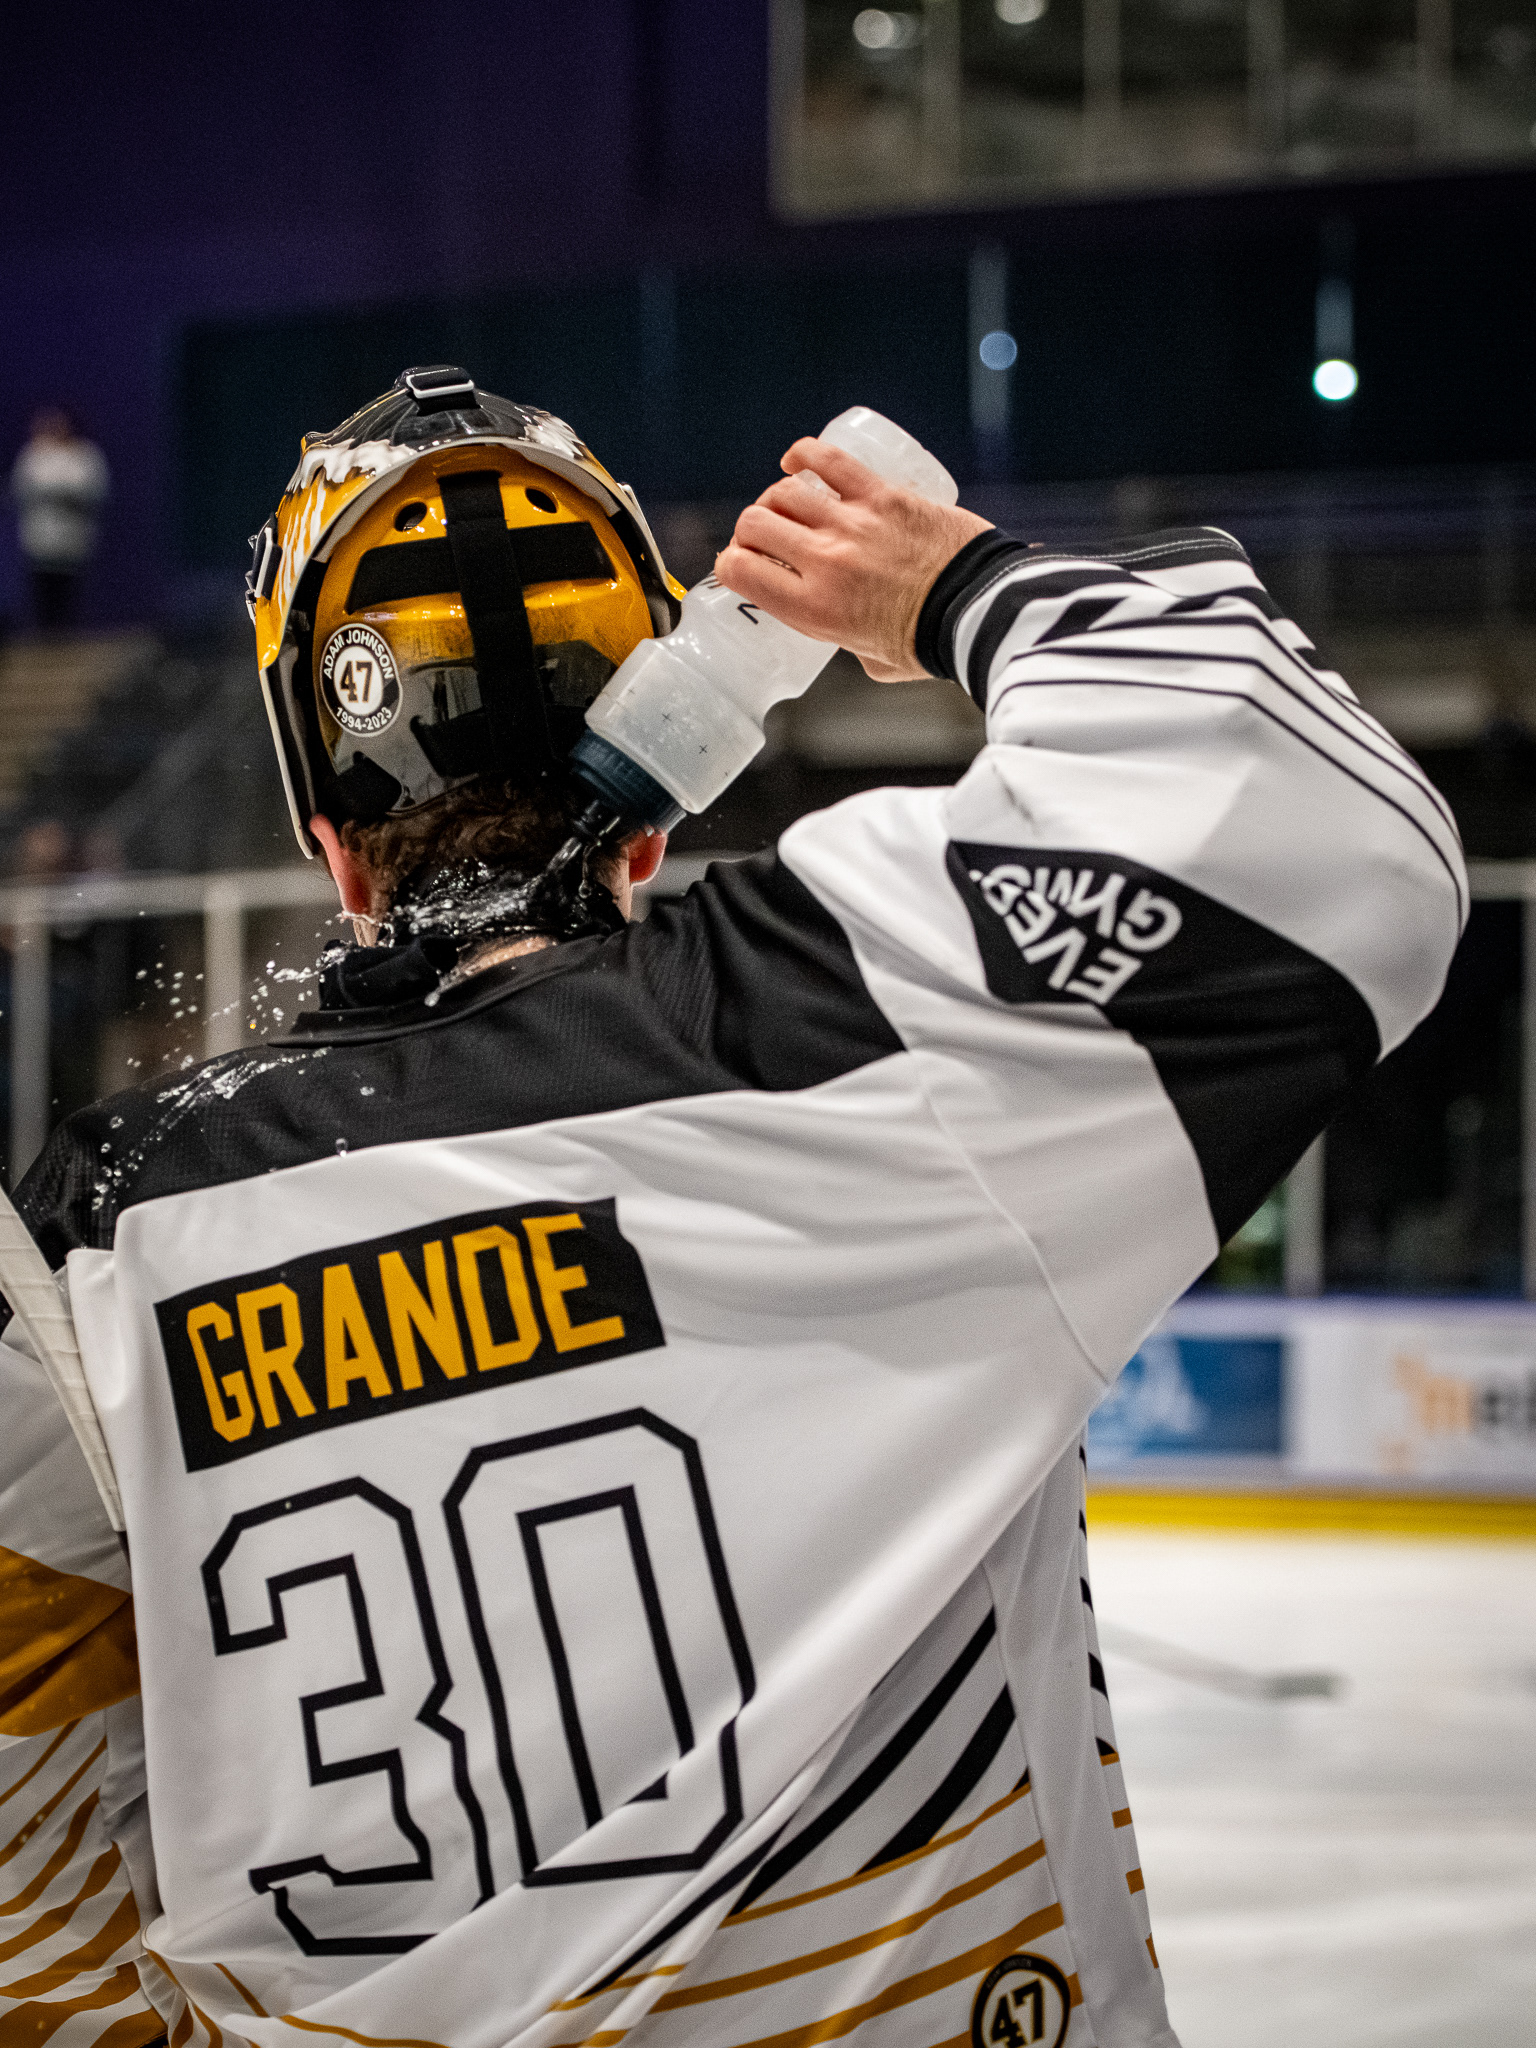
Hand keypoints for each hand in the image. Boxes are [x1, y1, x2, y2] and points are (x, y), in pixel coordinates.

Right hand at [714, 438, 992, 681]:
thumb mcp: (874, 661)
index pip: (740, 572)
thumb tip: (855, 635)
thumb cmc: (934, 644)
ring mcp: (851, 524)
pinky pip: (828, 461)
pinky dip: (804, 455)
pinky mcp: (882, 495)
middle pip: (754, 524)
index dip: (730, 564)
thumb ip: (854, 644)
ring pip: (783, 493)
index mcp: (814, 610)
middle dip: (749, 530)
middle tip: (762, 536)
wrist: (983, 611)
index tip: (740, 564)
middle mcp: (823, 563)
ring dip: (775, 498)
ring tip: (785, 506)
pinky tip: (796, 460)